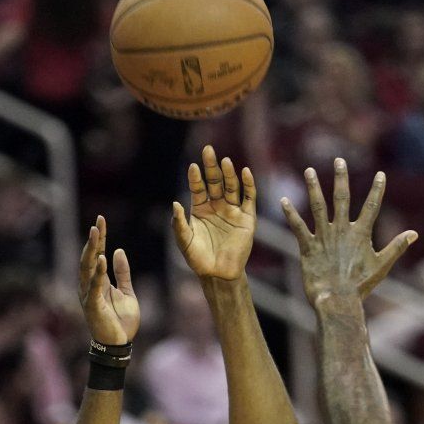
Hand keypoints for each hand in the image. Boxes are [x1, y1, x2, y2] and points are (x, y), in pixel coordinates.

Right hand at [78, 215, 139, 345]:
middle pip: (90, 257)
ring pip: (88, 268)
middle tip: (98, 222)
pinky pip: (94, 285)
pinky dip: (98, 272)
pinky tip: (101, 258)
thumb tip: (118, 250)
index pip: (97, 254)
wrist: (119, 344)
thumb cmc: (121, 321)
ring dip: (91, 249)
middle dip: (93, 239)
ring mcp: (89, 294)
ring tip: (95, 233)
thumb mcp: (127, 292)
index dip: (99, 237)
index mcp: (98, 281)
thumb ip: (122, 273)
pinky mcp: (92, 305)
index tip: (101, 220)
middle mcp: (90, 285)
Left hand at [172, 145, 255, 280]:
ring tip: (225, 161)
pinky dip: (248, 185)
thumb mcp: (185, 241)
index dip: (196, 178)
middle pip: (215, 182)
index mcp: (201, 209)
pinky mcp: (247, 218)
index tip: (193, 166)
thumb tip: (175, 203)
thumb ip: (179, 223)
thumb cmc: (199, 259)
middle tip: (208, 150)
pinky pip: (249, 198)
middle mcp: (217, 206)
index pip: (198, 188)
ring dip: (229, 173)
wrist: (218, 274)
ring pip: (231, 187)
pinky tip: (245, 171)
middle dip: (211, 166)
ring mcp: (232, 211)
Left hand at [280, 157, 416, 307]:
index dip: (377, 190)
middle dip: (341, 178)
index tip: (380, 174)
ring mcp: (324, 237)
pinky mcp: (308, 247)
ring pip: (318, 206)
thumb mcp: (382, 266)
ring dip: (314, 187)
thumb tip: (414, 234)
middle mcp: (342, 230)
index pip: (371, 206)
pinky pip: (298, 227)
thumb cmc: (361, 286)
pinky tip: (282, 200)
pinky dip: (290, 214)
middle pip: (342, 198)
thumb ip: (397, 246)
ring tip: (309, 171)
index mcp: (360, 234)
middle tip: (338, 160)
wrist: (338, 301)